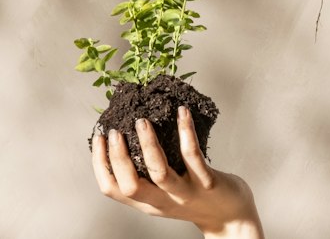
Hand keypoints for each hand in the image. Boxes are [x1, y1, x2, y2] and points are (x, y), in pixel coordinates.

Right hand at [92, 108, 262, 238]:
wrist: (231, 216)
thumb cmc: (195, 196)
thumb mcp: (164, 191)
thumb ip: (148, 173)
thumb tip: (132, 134)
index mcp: (147, 202)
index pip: (112, 190)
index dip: (100, 165)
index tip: (98, 138)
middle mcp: (162, 201)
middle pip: (131, 185)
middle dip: (118, 157)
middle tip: (115, 130)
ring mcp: (185, 193)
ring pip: (160, 172)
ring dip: (148, 145)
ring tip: (142, 121)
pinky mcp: (207, 182)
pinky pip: (193, 157)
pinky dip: (186, 133)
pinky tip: (183, 113)